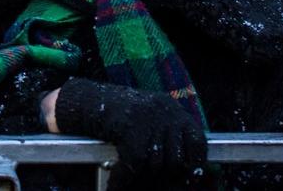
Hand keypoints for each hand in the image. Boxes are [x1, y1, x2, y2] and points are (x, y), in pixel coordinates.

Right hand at [53, 78, 206, 181]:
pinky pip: (135, 164)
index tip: (189, 180)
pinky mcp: (131, 128)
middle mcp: (165, 112)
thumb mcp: (148, 118)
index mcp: (172, 110)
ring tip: (134, 186)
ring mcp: (149, 119)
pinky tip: (116, 184)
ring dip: (142, 182)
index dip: (194, 166)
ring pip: (156, 164)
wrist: (86, 99)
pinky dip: (124, 179)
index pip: (197, 143)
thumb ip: (164, 136)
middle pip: (175, 159)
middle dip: (166, 179)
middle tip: (155, 186)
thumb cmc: (116, 114)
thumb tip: (179, 169)